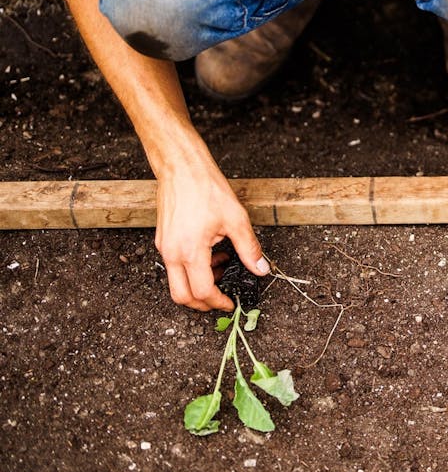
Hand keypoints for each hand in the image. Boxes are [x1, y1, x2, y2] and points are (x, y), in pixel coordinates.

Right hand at [155, 159, 268, 311]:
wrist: (181, 168)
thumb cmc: (206, 188)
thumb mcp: (236, 219)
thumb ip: (249, 248)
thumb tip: (261, 268)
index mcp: (190, 252)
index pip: (202, 291)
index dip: (218, 302)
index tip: (230, 303)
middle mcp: (171, 253)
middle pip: (182, 296)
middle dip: (203, 304)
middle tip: (223, 298)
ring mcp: (164, 247)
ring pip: (177, 282)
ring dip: (199, 283)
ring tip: (224, 265)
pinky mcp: (162, 240)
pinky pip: (175, 266)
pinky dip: (193, 269)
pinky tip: (213, 253)